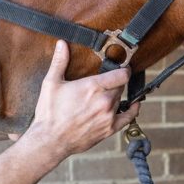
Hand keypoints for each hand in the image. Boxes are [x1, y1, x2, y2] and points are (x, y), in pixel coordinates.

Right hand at [20, 40, 136, 158]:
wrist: (50, 140)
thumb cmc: (49, 112)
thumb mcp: (51, 83)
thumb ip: (60, 61)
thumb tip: (62, 43)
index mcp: (93, 86)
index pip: (122, 74)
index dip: (124, 69)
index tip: (122, 67)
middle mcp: (104, 101)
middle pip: (120, 86)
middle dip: (115, 82)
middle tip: (108, 80)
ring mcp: (108, 116)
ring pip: (121, 99)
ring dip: (116, 95)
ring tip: (108, 93)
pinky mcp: (109, 129)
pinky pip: (128, 117)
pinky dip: (132, 110)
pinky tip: (134, 104)